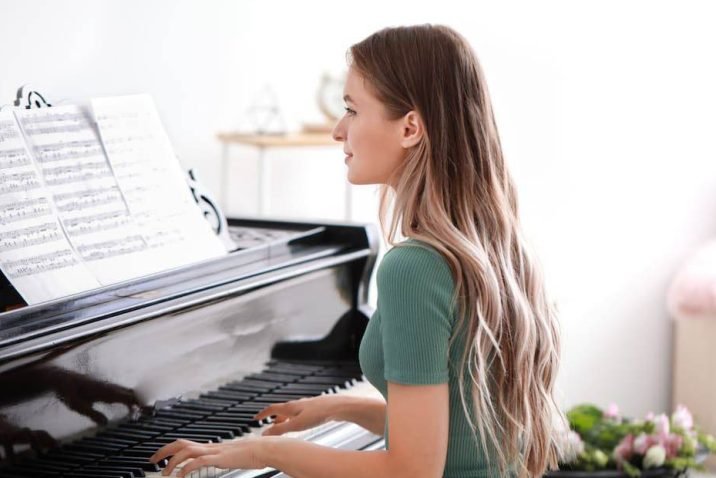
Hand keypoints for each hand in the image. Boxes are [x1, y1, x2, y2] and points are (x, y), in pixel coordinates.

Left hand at [150, 437, 267, 476]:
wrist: (264, 449)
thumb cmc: (252, 454)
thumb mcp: (232, 457)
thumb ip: (221, 458)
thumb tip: (216, 461)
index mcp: (211, 447)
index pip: (185, 444)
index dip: (170, 449)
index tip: (159, 457)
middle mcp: (210, 447)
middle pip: (181, 444)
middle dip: (164, 451)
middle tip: (152, 460)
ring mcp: (214, 451)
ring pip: (186, 451)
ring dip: (172, 462)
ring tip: (165, 472)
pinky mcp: (219, 458)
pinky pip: (198, 461)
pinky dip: (186, 468)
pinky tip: (182, 476)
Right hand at [254, 395, 341, 435]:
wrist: (337, 406)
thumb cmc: (318, 414)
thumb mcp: (296, 425)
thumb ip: (280, 430)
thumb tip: (265, 433)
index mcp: (290, 407)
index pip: (272, 408)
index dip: (263, 414)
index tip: (256, 417)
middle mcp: (297, 404)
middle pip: (281, 410)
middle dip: (273, 418)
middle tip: (269, 425)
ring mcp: (306, 405)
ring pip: (291, 412)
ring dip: (284, 419)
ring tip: (283, 426)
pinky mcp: (314, 408)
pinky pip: (300, 413)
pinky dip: (294, 418)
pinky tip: (300, 422)